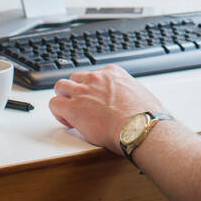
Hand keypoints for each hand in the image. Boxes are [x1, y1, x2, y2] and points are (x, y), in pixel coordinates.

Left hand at [49, 64, 169, 154]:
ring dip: (64, 98)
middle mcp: (96, 78)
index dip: (92, 89)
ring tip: (71, 114)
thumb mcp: (141, 95)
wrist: (141, 127)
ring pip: (60, 86)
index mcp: (113, 73)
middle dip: (76, 91)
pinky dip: (59, 113)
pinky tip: (69, 122)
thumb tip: (133, 103)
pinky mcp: (73, 108)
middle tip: (82, 107)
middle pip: (75, 78)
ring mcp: (83, 91)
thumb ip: (130, 94)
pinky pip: (54, 104)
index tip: (95, 100)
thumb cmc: (145, 117)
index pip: (93, 74)